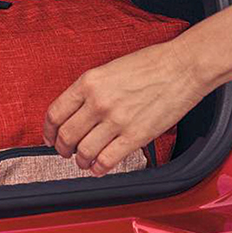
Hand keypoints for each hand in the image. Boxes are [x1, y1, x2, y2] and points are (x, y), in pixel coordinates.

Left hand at [43, 41, 210, 175]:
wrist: (183, 67)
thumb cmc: (151, 64)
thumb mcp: (109, 69)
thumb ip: (90, 90)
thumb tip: (76, 112)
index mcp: (88, 83)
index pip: (55, 113)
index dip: (48, 131)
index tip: (50, 137)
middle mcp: (98, 102)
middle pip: (66, 135)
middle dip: (62, 149)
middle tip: (65, 152)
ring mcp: (116, 120)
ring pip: (84, 151)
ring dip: (80, 161)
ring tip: (83, 161)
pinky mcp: (135, 136)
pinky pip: (107, 160)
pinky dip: (99, 168)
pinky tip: (99, 167)